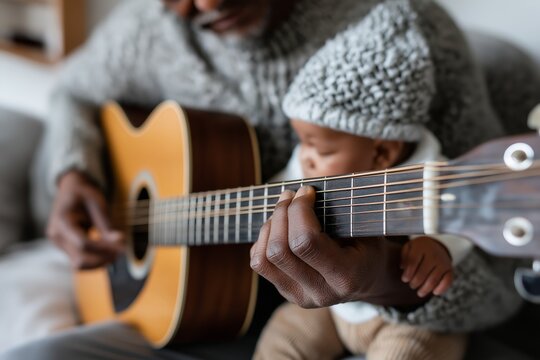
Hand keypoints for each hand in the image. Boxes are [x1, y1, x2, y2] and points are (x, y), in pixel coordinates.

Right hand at [47, 171, 123, 268]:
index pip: (83, 243)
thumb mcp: (97, 203)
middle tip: (122, 251)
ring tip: (116, 253)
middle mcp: (56, 236)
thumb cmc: (85, 193)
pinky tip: (108, 252)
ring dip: (99, 262)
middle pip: (80, 257)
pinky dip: (94, 259)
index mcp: (62, 221)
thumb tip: (120, 241)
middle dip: (103, 257)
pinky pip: (79, 260)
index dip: (105, 248)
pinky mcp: (65, 248)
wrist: (70, 189)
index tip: (123, 247)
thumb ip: (106, 224)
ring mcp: (59, 244)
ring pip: (79, 264)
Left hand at [250, 186, 421, 307]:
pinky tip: (278, 227)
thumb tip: (304, 190)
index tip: (307, 191)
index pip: (306, 242)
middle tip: (291, 194)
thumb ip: (341, 213)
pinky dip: (263, 239)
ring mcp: (301, 296)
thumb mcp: (367, 228)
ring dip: (270, 225)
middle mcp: (321, 292)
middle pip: (280, 250)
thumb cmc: (368, 245)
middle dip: (282, 213)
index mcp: (346, 276)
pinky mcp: (287, 293)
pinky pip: (260, 263)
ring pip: (265, 258)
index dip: (299, 210)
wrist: (370, 279)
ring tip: (283, 208)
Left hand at [400, 236, 452, 297]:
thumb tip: (403, 268)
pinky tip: (434, 292)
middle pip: (422, 273)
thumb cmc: (418, 250)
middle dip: (415, 282)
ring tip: (419, 293)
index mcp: (421, 247)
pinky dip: (441, 289)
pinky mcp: (450, 269)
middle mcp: (433, 254)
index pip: (413, 261)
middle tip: (411, 285)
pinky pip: (447, 281)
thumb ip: (404, 256)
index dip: (408, 273)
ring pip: (433, 280)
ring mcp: (443, 262)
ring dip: (425, 289)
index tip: (404, 279)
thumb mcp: (408, 248)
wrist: (436, 245)